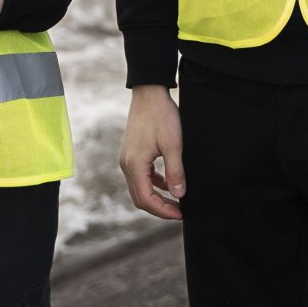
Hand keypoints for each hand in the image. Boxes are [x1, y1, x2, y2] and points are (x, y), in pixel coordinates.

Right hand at [118, 85, 185, 220]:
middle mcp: (126, 164)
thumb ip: (175, 171)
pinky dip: (153, 184)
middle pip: (139, 197)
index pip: (145, 199)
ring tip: (176, 200)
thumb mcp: (173, 145)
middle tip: (180, 211)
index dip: (163, 211)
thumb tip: (179, 195)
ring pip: (139, 188)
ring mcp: (127, 159)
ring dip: (156, 197)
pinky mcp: (131, 153)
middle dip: (159, 207)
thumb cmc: (161, 116)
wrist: (149, 93)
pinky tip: (167, 183)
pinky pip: (140, 176)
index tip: (181, 213)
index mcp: (134, 165)